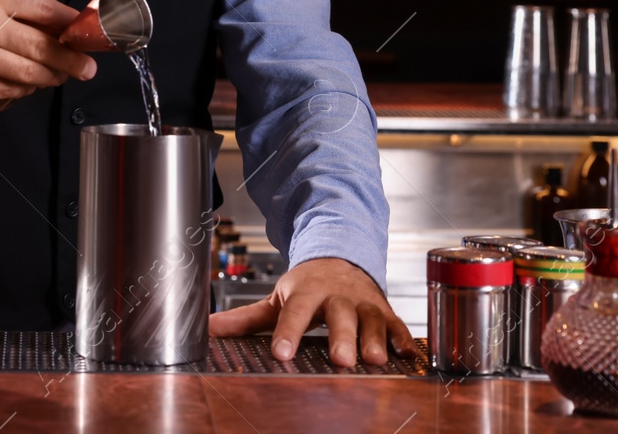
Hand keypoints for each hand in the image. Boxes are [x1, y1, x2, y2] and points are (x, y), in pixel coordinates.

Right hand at [0, 0, 97, 103]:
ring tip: (60, 75)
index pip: (47, 11)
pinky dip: (24, 89)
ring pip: (30, 74)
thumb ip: (18, 3)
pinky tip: (28, 82)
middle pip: (44, 48)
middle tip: (87, 67)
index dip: (73, 27)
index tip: (89, 36)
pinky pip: (8, 90)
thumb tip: (61, 25)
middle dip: (72, 61)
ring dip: (51, 77)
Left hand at [208, 257, 415, 366]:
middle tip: (341, 360)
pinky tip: (408, 355)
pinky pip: (396, 324)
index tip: (280, 354)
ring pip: (370, 320)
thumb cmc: (307, 286)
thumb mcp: (277, 298)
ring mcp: (363, 302)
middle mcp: (336, 296)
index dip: (288, 333)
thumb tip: (208, 329)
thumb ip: (245, 318)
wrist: (342, 258)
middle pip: (339, 317)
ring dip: (374, 339)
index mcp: (306, 292)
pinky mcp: (384, 310)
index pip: (294, 313)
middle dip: (342, 337)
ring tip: (375, 360)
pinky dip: (403, 338)